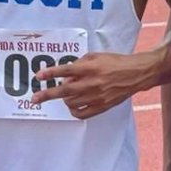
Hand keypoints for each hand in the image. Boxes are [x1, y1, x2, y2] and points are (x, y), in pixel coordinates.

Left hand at [30, 51, 155, 119]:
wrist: (135, 74)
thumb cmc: (114, 62)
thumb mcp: (95, 56)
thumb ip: (79, 64)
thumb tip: (65, 77)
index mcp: (90, 68)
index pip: (65, 70)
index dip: (50, 73)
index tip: (38, 76)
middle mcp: (92, 83)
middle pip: (64, 91)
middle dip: (46, 95)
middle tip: (35, 98)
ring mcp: (97, 96)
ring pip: (70, 103)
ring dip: (63, 99)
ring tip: (66, 94)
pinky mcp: (102, 106)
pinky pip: (81, 114)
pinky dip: (73, 111)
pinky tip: (72, 106)